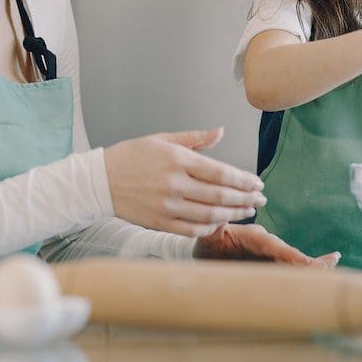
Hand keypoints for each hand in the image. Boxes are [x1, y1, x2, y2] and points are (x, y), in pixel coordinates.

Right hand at [104, 127, 265, 237]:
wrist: (99, 181)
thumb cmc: (131, 156)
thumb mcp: (162, 139)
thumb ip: (195, 138)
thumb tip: (221, 131)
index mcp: (177, 160)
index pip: (220, 172)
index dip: (243, 180)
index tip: (258, 183)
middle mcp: (174, 184)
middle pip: (220, 195)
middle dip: (245, 199)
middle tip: (261, 200)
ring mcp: (167, 205)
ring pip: (209, 214)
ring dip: (233, 214)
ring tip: (248, 211)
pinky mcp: (159, 222)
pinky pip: (192, 229)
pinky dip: (210, 228)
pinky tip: (222, 223)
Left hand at [193, 223, 340, 267]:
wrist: (205, 254)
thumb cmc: (206, 246)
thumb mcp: (207, 238)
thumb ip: (213, 232)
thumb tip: (215, 224)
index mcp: (251, 237)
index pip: (271, 245)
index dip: (287, 254)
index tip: (303, 262)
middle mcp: (265, 245)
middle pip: (288, 254)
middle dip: (306, 262)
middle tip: (327, 265)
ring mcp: (270, 256)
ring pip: (293, 263)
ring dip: (311, 266)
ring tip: (331, 265)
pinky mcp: (271, 267)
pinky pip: (290, 270)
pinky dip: (308, 271)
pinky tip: (327, 267)